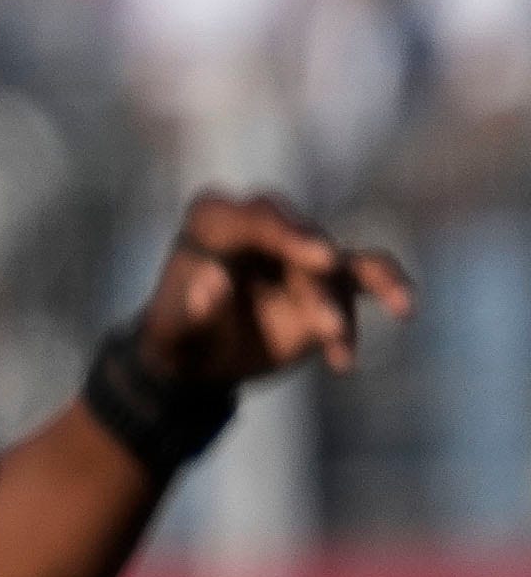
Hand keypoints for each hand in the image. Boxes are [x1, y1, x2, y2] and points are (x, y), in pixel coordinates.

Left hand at [132, 193, 411, 389]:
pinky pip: (369, 277)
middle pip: (299, 235)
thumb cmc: (179, 334)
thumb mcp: (172, 330)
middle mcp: (264, 228)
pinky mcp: (331, 281)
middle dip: (314, 260)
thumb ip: (189, 308)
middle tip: (328, 268)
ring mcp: (301, 253)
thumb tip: (212, 283)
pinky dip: (389, 289)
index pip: (251, 216)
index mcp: (215, 222)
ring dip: (339, 301)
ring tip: (335, 339)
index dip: (280, 230)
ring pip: (337, 265)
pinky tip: (404, 309)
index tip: (313, 253)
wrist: (203, 360)